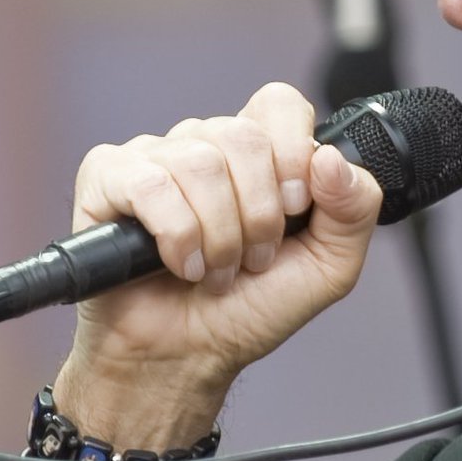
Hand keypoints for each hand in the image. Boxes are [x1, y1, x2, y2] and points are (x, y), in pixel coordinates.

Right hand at [54, 82, 382, 447]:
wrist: (188, 356)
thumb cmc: (250, 309)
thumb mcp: (328, 267)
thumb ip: (354, 210)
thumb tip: (331, 159)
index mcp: (258, 155)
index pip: (280, 104)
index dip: (293, 153)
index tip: (295, 209)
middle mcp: (206, 146)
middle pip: (244, 136)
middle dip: (259, 214)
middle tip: (252, 258)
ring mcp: (154, 157)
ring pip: (200, 162)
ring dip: (219, 235)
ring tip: (215, 270)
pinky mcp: (107, 178)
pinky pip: (150, 183)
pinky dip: (177, 236)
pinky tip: (180, 264)